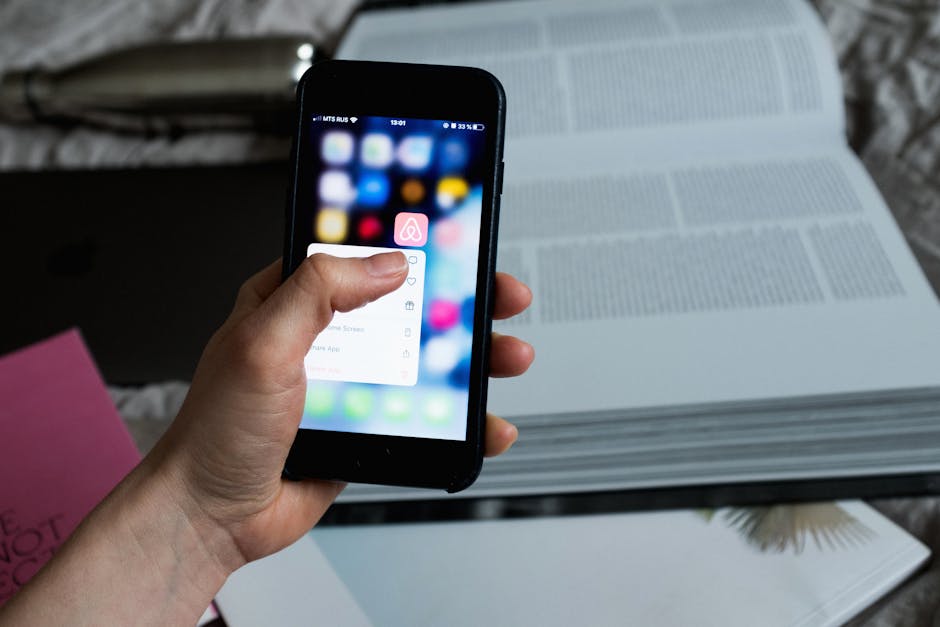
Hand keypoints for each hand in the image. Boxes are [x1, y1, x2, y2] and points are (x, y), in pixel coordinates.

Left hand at [154, 252, 533, 571]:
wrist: (213, 515)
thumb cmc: (217, 430)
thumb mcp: (262, 343)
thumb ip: (319, 292)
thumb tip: (386, 264)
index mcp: (292, 300)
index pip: (360, 255)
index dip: (412, 245)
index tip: (458, 239)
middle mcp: (325, 337)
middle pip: (408, 306)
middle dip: (463, 303)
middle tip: (501, 297)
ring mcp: (350, 383)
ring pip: (424, 360)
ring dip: (473, 359)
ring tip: (508, 357)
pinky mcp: (366, 425)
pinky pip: (423, 413)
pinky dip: (461, 419)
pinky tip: (486, 423)